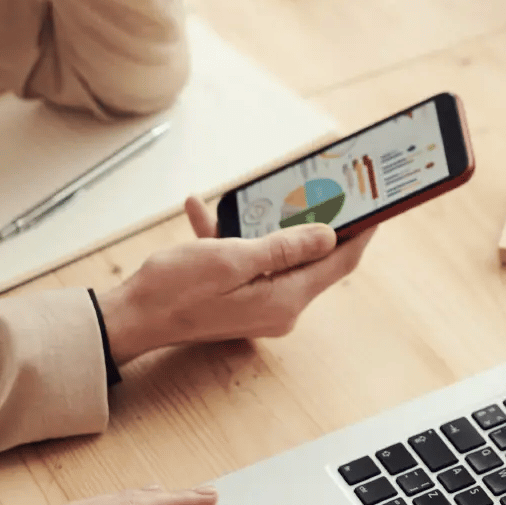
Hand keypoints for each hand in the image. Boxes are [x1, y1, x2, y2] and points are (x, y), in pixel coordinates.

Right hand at [94, 197, 375, 364]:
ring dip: (265, 224)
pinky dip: (231, 236)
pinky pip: (246, 262)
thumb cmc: (175, 290)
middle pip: (314, 258)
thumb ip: (285, 247)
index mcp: (285, 299)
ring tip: (255, 193)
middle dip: (316, 219)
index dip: (361, 231)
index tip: (377, 205)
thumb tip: (330, 236)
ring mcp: (259, 305)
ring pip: (278, 255)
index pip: (340, 262)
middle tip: (325, 185)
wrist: (128, 318)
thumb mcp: (234, 259)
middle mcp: (279, 307)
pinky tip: (203, 211)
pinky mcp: (238, 299)